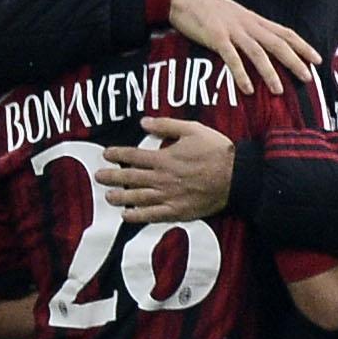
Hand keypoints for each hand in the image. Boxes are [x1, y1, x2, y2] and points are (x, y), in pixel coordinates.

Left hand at [99, 117, 234, 222]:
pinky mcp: (178, 210)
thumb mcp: (193, 130)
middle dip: (112, 177)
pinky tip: (126, 216)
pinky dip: (138, 216)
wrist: (238, 177)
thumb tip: (143, 122)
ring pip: (138, 197)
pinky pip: (153, 215)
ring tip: (108, 196)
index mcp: (164, 158)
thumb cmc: (217, 151)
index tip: (107, 154)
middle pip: (131, 178)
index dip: (118, 154)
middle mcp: (162, 178)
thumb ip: (166, 125)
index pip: (134, 156)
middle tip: (99, 177)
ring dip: (120, 197)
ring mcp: (169, 196)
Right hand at [166, 0, 317, 95]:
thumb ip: (253, 29)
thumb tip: (269, 44)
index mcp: (255, 20)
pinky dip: (240, 73)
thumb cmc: (210, 9)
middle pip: (277, 44)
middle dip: (294, 61)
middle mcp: (248, 25)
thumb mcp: (237, 15)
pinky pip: (231, 58)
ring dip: (269, 73)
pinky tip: (247, 88)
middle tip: (308, 77)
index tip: (317, 59)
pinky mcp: (215, 38)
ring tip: (279, 90)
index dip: (302, 46)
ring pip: (257, 53)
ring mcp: (232, 31)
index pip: (285, 33)